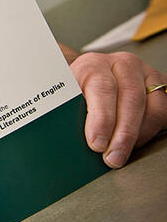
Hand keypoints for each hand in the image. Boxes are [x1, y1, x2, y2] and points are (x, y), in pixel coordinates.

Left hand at [70, 51, 166, 167]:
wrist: (90, 77)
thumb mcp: (66, 96)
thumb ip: (68, 112)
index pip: (102, 88)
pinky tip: (137, 143)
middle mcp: (122, 65)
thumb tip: (67, 140)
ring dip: (140, 135)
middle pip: (131, 98)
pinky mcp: (161, 86)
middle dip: (123, 134)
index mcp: (94, 64)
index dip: (101, 119)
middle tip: (112, 157)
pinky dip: (152, 131)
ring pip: (153, 107)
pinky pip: (165, 111)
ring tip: (123, 153)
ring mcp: (144, 74)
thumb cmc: (77, 90)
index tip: (96, 143)